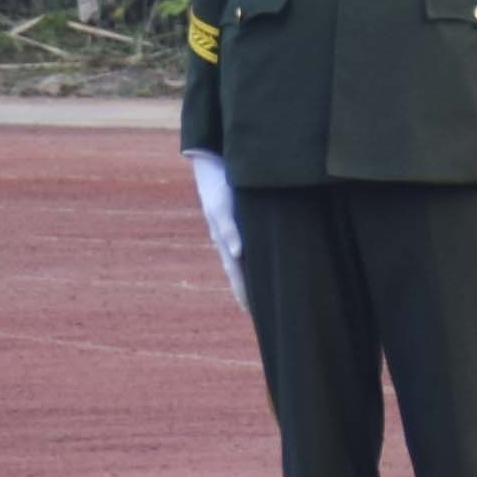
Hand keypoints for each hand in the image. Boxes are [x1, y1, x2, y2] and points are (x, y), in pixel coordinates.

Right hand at [185, 149, 247, 307]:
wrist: (212, 164)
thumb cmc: (218, 187)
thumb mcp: (222, 208)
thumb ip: (229, 229)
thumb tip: (238, 254)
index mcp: (225, 241)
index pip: (236, 273)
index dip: (243, 292)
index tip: (251, 311)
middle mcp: (229, 239)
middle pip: (239, 270)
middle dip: (247, 289)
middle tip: (258, 310)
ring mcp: (233, 231)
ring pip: (243, 259)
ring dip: (251, 275)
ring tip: (262, 292)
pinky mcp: (240, 220)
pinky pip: (248, 243)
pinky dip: (254, 257)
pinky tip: (263, 260)